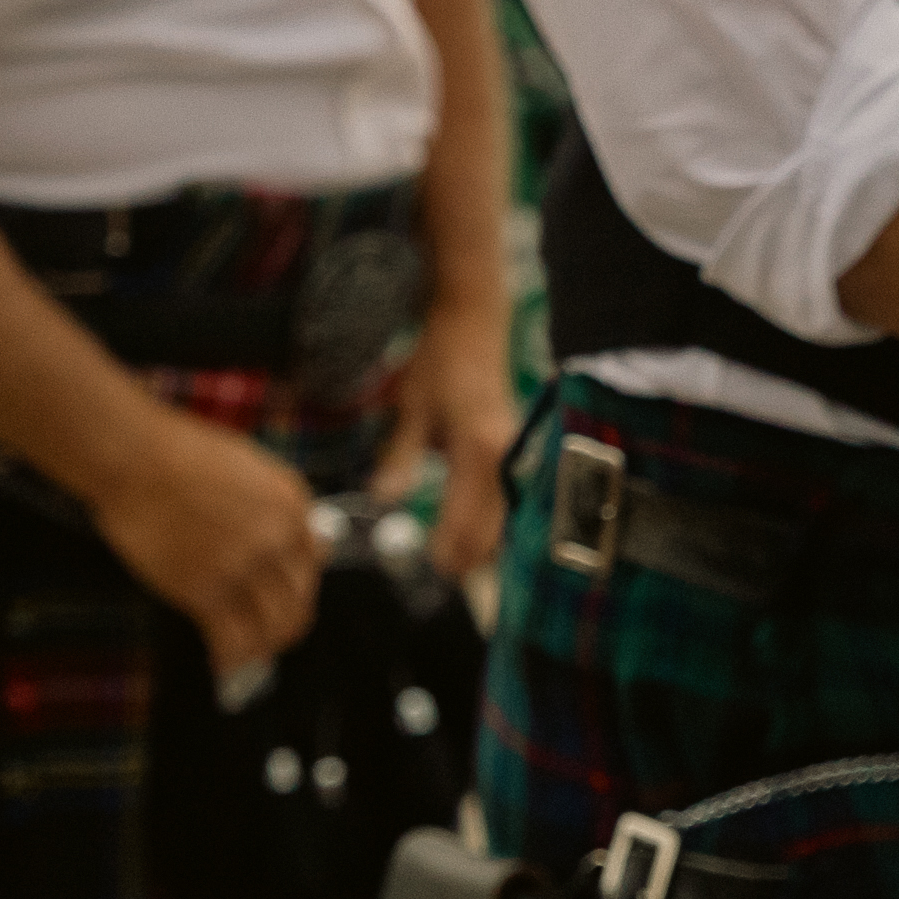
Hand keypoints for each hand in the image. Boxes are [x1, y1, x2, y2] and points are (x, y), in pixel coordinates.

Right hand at [91, 413, 325, 675]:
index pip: (315, 561)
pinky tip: (223, 662)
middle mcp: (276, 537)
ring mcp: (242, 567)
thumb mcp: (247, 465)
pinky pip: (233, 640)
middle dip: (287, 624)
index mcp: (290, 503)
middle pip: (299, 600)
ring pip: (273, 628)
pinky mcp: (206, 591)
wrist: (134, 458)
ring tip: (250, 654)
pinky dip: (231, 658)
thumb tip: (287, 539)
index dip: (300, 585)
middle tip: (273, 635)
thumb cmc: (178, 452)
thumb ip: (272, 504)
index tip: (287, 597)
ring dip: (264, 647)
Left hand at [384, 305, 525, 582]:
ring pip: (504, 517)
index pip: (465, 518)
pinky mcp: (515, 449)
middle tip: (440, 577)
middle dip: (468, 556)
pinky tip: (470, 532)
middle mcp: (504, 456)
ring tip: (452, 563)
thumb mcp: (412, 407)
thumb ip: (401, 459)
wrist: (474, 321)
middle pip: (492, 527)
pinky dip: (489, 520)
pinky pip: (506, 498)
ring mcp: (514, 452)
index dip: (448, 549)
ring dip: (481, 542)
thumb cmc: (440, 359)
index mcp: (477, 448)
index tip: (428, 570)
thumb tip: (383, 501)